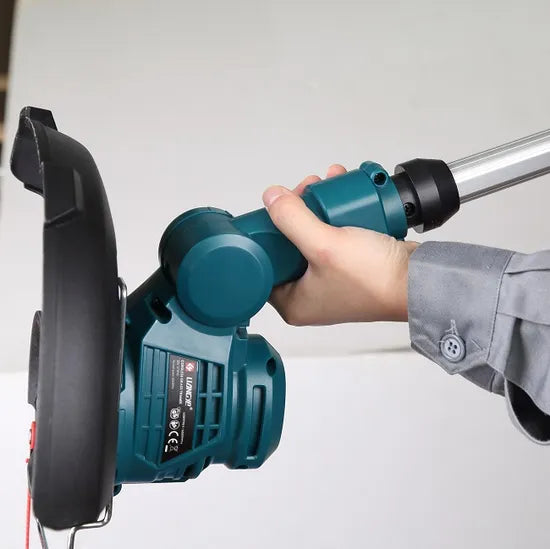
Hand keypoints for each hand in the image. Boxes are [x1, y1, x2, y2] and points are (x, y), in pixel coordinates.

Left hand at [262, 165, 417, 325]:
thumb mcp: (324, 245)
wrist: (419, 279)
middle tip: (303, 193)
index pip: (263, 266)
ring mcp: (330, 280)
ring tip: (324, 185)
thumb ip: (292, 220)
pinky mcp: (349, 266)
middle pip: (287, 245)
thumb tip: (271, 198)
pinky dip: (336, 215)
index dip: (266, 234)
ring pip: (312, 236)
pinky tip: (342, 195)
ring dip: (318, 207)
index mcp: (294, 303)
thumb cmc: (375, 280)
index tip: (274, 211)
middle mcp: (310, 294)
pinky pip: (333, 236)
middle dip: (296, 212)